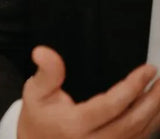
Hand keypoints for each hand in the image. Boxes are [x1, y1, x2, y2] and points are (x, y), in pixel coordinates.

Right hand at [17, 45, 159, 138]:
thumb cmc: (39, 118)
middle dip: (152, 99)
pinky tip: (154, 112)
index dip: (133, 86)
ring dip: (155, 112)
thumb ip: (47, 72)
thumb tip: (44, 52)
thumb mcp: (35, 92)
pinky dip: (150, 126)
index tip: (146, 70)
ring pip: (139, 133)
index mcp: (74, 125)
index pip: (112, 105)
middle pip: (132, 121)